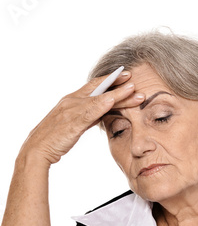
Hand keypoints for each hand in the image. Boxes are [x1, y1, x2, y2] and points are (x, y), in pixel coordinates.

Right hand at [20, 71, 144, 164]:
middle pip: (99, 88)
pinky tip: (113, 100)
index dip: (110, 80)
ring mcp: (71, 110)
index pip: (94, 86)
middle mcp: (72, 101)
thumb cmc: (54, 139)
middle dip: (116, 82)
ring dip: (117, 93)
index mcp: (72, 100)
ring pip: (98, 98)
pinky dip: (102, 104)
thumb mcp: (74, 124)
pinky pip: (89, 111)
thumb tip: (102, 113)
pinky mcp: (72, 122)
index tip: (125, 76)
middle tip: (133, 78)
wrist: (36, 149)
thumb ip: (88, 116)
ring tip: (133, 88)